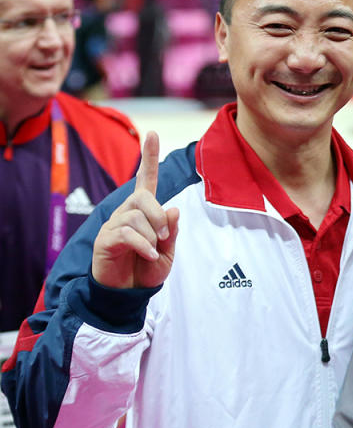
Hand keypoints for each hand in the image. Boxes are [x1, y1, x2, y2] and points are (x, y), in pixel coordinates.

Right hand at [92, 131, 179, 288]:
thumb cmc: (147, 270)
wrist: (128, 293)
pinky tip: (148, 255)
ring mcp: (114, 225)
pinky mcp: (105, 239)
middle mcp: (126, 212)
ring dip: (151, 235)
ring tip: (153, 251)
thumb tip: (173, 208)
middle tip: (164, 237)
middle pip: (143, 198)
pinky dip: (142, 245)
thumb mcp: (167, 251)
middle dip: (159, 216)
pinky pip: (126, 233)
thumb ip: (171, 232)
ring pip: (136, 216)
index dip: (149, 158)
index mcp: (144, 211)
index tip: (153, 134)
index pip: (145, 180)